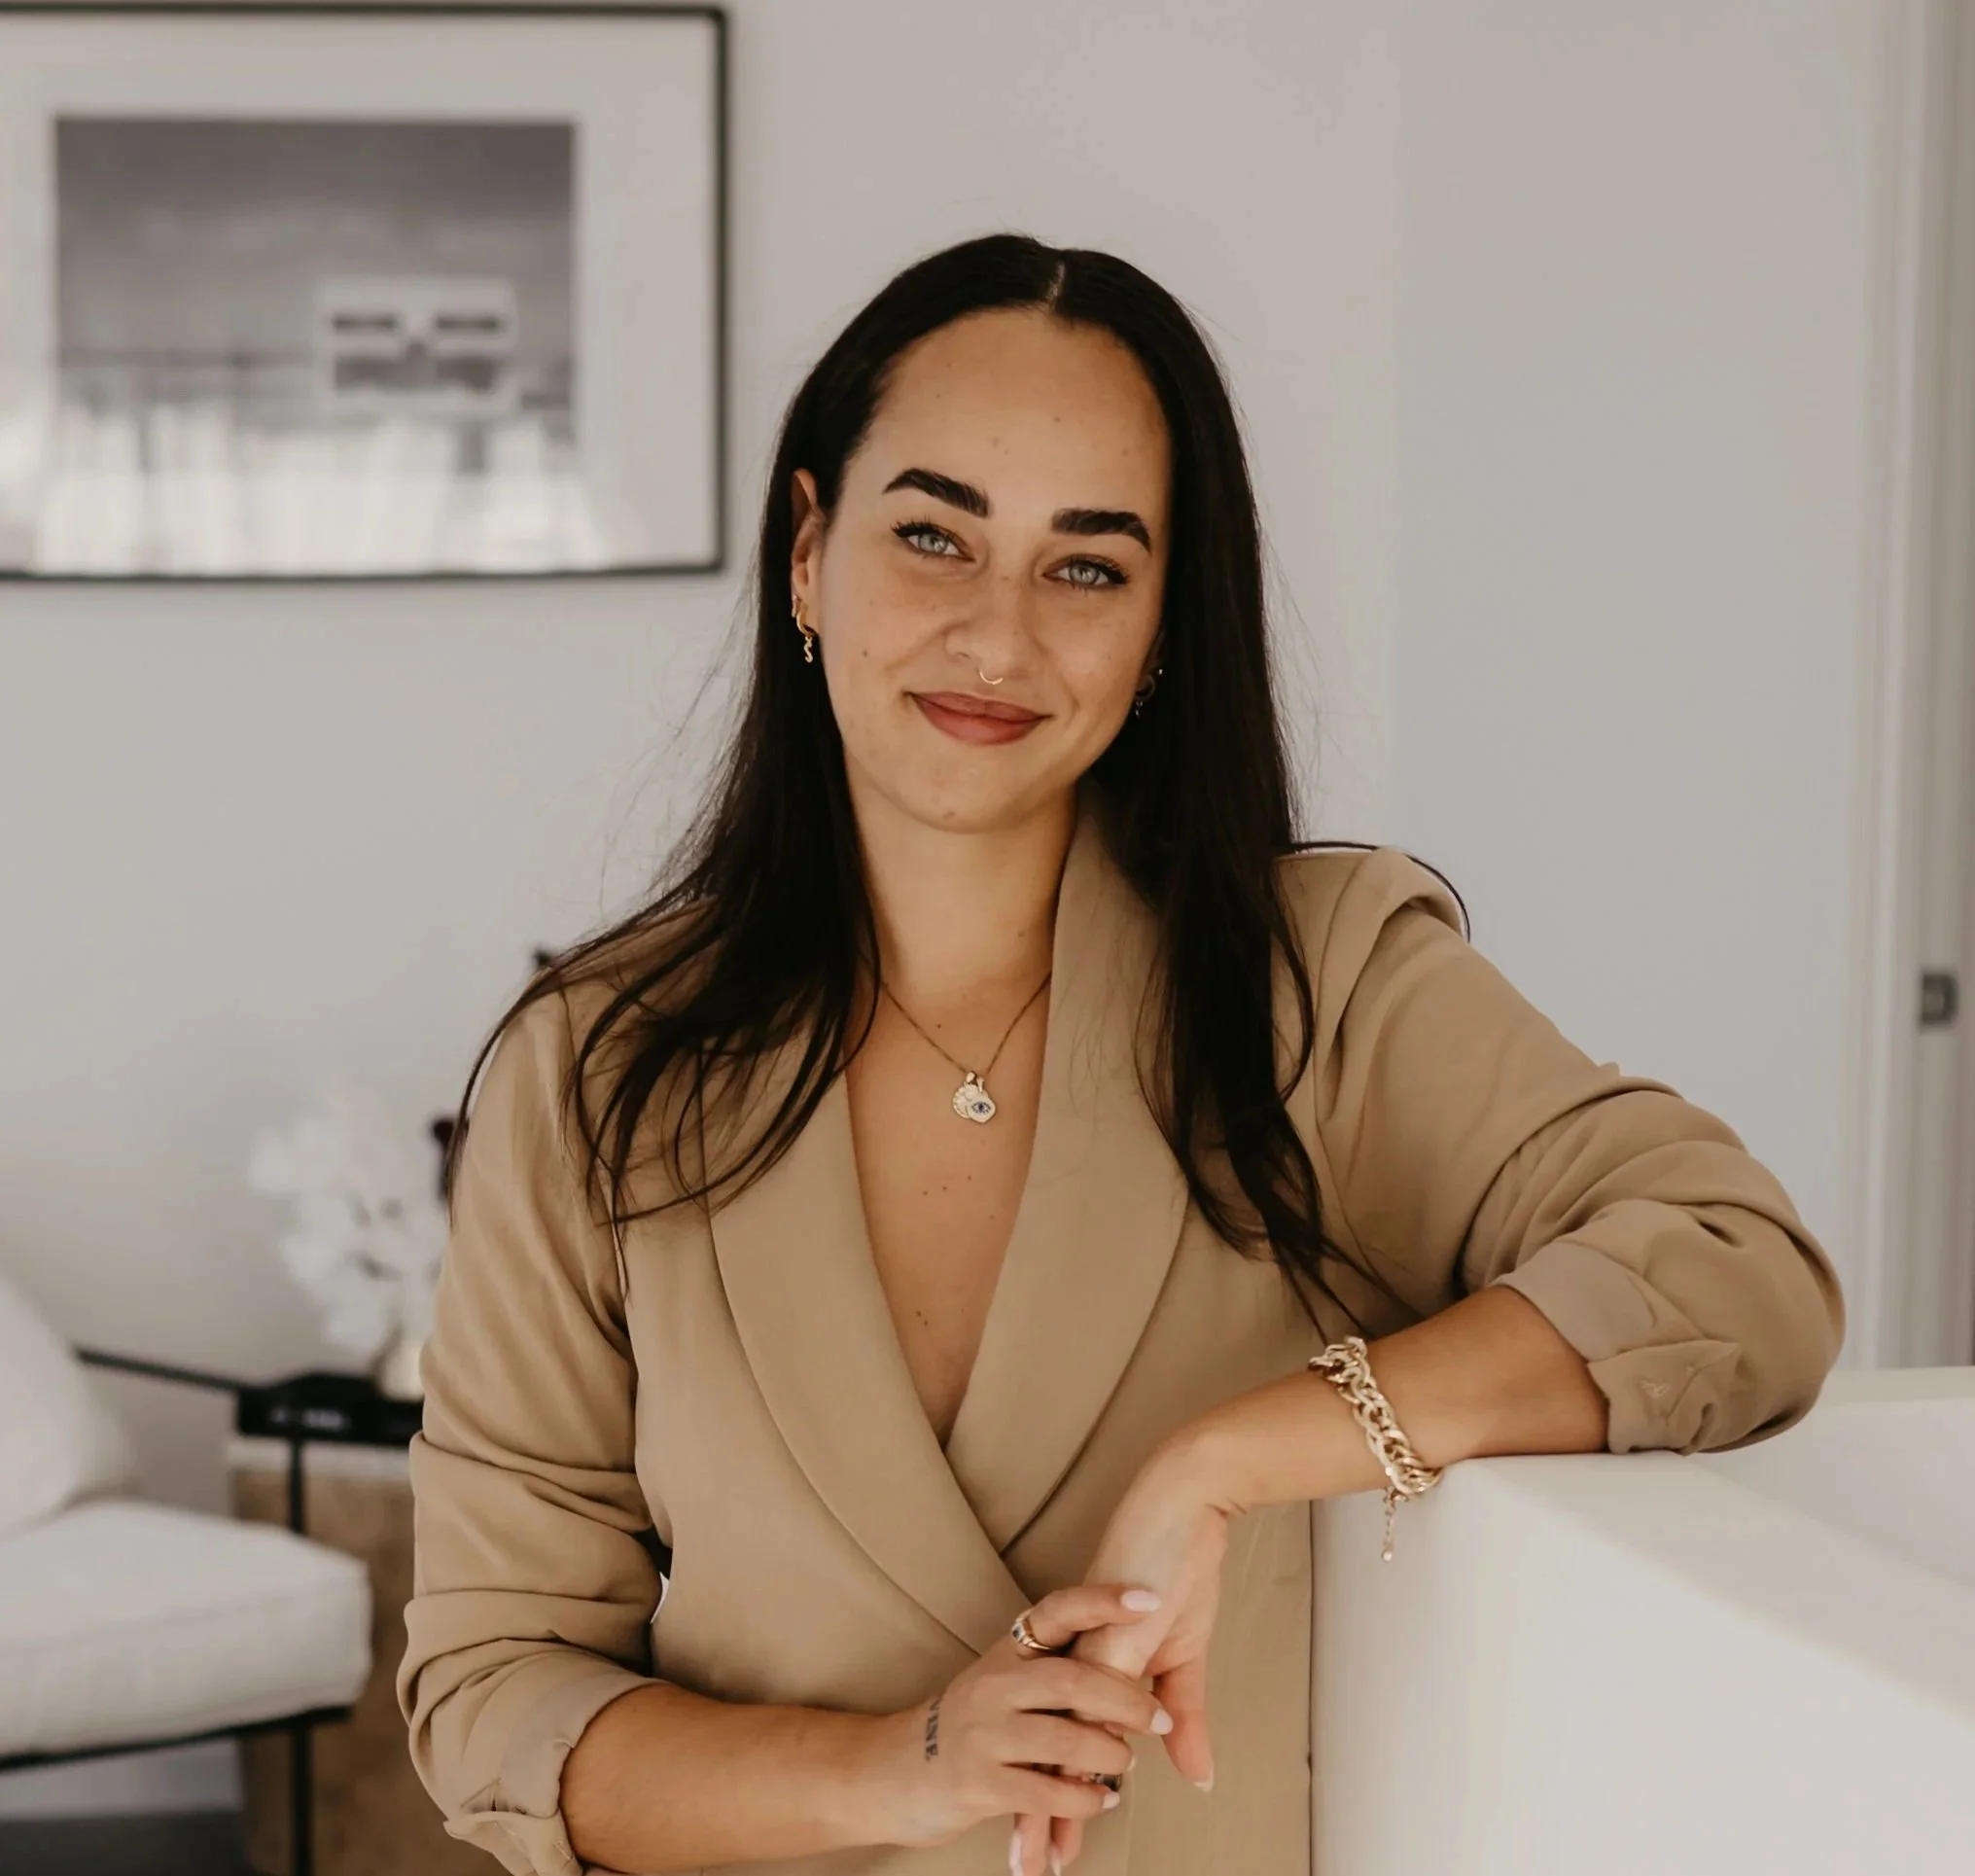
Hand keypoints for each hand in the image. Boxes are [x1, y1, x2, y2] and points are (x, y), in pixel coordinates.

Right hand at [868, 1582, 1174, 1859]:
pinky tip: (1100, 1800)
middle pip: (1072, 1679)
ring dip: (1109, 1755)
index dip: (1104, 1601)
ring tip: (1126, 1763)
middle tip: (1159, 1718)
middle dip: (1126, 1700)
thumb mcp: (1003, 1683)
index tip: (1149, 1598)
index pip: (1059, 1610)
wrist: (892, 1772)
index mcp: (1006, 1651)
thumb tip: (1131, 1665)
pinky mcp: (978, 1783)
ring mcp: (982, 1733)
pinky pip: (1046, 1791)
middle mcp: (993, 1683)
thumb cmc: (968, 1725)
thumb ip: (1056, 1674)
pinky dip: (1083, 1798)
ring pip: (1064, 1738)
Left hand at [1017, 1450, 1229, 1874]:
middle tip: (1026, 1869)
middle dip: (1039, 1814)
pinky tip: (1091, 1792)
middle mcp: (1073, 1661)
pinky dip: (1093, 1752)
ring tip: (1044, 1857)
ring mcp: (1086, 1653)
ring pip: (1062, 1741)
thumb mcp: (1183, 1653)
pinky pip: (1096, 1706)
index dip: (1050, 1793)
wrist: (1183, 1504)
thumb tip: (1195, 1774)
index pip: (1062, 1741)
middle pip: (1049, 1751)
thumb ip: (1182, 1717)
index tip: (1037, 1844)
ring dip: (1055, 1802)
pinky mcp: (1109, 1640)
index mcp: (1082, 1660)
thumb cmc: (1179, 1565)